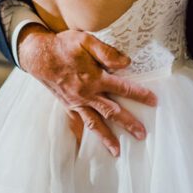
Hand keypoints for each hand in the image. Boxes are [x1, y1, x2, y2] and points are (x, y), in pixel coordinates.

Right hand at [16, 26, 157, 156]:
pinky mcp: (68, 106)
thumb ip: (106, 51)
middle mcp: (87, 94)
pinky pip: (77, 124)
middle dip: (128, 123)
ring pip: (95, 123)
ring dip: (107, 137)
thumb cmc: (63, 46)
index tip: (153, 101)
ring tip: (117, 151)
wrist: (38, 56)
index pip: (122, 88)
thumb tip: (126, 62)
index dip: (139, 95)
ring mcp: (76, 102)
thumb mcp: (85, 40)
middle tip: (142, 135)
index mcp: (94, 78)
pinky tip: (86, 147)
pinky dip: (83, 136)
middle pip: (112, 111)